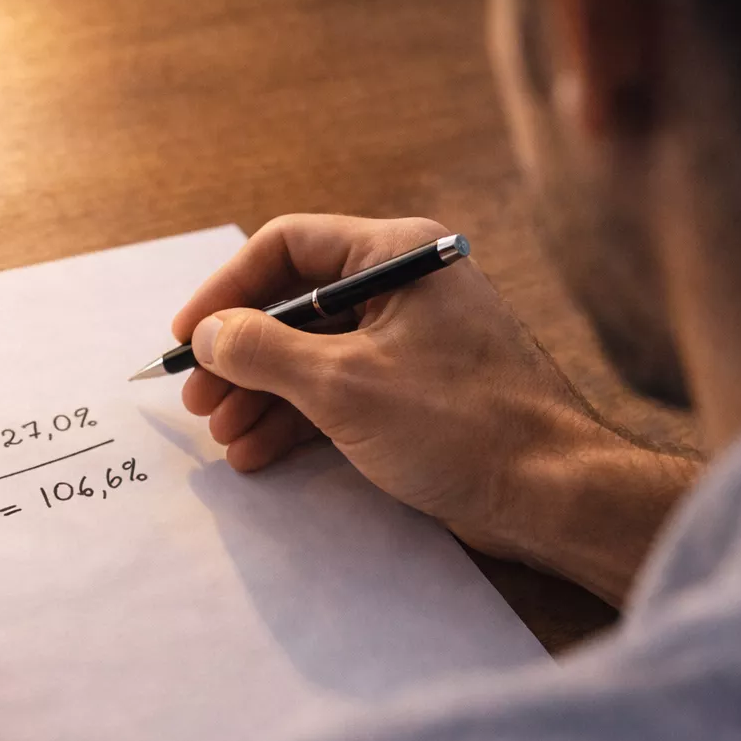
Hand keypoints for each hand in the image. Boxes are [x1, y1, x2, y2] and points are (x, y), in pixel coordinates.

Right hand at [177, 215, 696, 602]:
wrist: (552, 493)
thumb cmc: (461, 425)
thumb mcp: (343, 385)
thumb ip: (264, 352)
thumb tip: (210, 334)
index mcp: (397, 255)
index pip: (288, 247)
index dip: (227, 290)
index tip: (188, 338)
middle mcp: (405, 287)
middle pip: (296, 305)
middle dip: (241, 356)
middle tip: (198, 402)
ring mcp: (412, 342)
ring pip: (313, 354)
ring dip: (261, 395)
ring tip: (223, 438)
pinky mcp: (418, 393)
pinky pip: (340, 391)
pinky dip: (297, 418)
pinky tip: (258, 453)